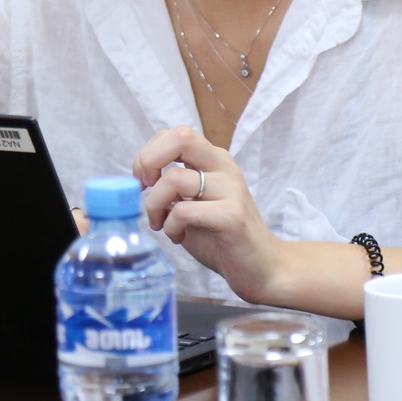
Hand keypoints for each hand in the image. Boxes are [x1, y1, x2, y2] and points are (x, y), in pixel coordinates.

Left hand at [131, 126, 285, 301]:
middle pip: (181, 137)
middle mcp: (224, 168)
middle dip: (149, 160)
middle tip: (145, 188)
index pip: (174, 134)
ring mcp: (231, 190)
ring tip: (161, 224)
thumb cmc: (221, 236)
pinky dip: (171, 226)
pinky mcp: (232, 216)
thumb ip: (173, 187)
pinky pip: (184, 211)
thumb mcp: (193, 203)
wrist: (260, 267)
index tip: (143, 181)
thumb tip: (141, 179)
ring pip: (174, 179)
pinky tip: (178, 237)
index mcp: (214, 160)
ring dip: (155, 206)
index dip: (149, 153)